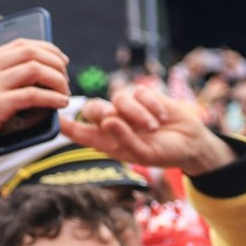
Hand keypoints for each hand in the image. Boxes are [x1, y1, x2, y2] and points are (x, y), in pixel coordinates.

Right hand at [0, 38, 69, 180]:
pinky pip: (32, 95)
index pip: (22, 43)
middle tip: (66, 80)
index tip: (62, 62)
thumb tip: (29, 79)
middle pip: (32, 52)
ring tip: (65, 93)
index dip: (48, 49)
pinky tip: (60, 104)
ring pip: (36, 69)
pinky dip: (52, 98)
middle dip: (57, 64)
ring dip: (58, 80)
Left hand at [61, 84, 235, 175]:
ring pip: (118, 99)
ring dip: (138, 113)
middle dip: (103, 112)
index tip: (54, 119)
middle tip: (118, 119)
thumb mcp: (145, 153)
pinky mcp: (143, 95)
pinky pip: (139, 92)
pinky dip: (152, 105)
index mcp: (108, 142)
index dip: (67, 125)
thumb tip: (107, 119)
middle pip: (93, 108)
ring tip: (155, 126)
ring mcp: (128, 108)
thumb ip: (124, 139)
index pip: (80, 132)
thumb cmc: (166, 153)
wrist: (191, 143)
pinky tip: (163, 117)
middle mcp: (114, 122)